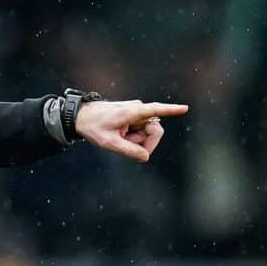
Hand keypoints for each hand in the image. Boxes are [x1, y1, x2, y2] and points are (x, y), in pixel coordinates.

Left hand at [74, 98, 188, 161]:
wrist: (81, 117)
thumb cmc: (93, 126)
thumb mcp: (109, 143)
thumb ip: (128, 151)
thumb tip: (146, 157)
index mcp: (132, 112)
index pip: (156, 110)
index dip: (171, 110)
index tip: (185, 108)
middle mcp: (138, 109)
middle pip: (155, 131)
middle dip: (145, 143)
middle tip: (128, 148)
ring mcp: (136, 112)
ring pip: (147, 133)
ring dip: (136, 140)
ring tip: (120, 138)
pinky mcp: (134, 116)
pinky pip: (141, 131)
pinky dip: (133, 138)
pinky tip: (121, 136)